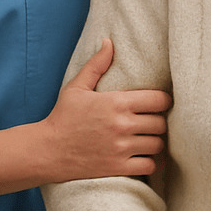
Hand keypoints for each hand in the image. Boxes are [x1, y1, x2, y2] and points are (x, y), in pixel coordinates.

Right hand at [42, 39, 168, 180]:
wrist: (47, 151)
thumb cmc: (63, 117)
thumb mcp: (77, 87)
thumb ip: (97, 65)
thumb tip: (109, 42)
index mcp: (116, 102)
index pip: (160, 100)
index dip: (163, 101)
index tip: (157, 104)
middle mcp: (122, 125)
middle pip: (161, 123)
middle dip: (157, 123)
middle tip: (149, 123)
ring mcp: (121, 148)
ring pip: (158, 145)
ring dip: (153, 143)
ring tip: (145, 140)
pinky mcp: (119, 167)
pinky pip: (149, 166)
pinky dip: (148, 163)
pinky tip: (139, 157)